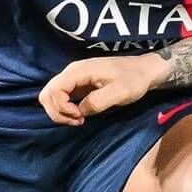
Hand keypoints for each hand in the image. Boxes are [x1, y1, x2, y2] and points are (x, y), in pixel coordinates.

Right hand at [37, 54, 164, 124]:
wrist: (144, 70)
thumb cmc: (134, 80)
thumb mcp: (119, 93)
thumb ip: (97, 102)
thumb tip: (80, 112)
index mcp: (78, 71)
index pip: (54, 91)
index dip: (62, 108)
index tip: (80, 117)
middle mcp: (71, 72)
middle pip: (47, 94)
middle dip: (57, 112)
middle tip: (77, 121)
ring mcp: (73, 78)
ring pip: (50, 96)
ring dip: (59, 112)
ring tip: (78, 120)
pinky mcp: (77, 84)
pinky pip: (60, 97)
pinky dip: (64, 109)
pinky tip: (79, 115)